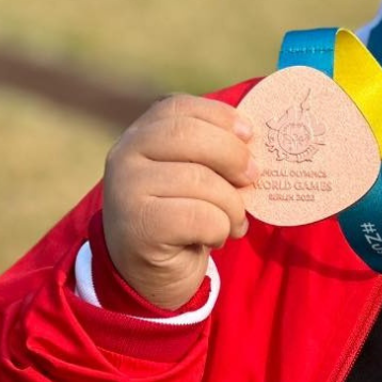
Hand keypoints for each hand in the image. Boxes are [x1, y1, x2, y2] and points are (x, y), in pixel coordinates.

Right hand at [101, 95, 258, 309]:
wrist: (151, 274)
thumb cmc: (183, 215)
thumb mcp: (196, 174)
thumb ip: (214, 152)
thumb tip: (256, 142)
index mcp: (140, 135)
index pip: (178, 107)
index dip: (219, 116)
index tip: (249, 134)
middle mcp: (124, 156)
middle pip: (188, 136)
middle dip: (232, 155)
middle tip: (253, 177)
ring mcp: (125, 190)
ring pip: (200, 181)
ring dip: (232, 206)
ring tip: (232, 221)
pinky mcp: (139, 226)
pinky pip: (200, 217)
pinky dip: (220, 230)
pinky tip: (211, 238)